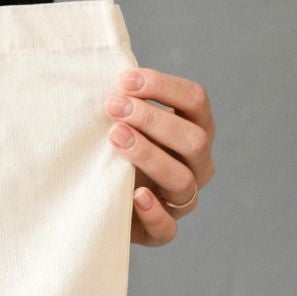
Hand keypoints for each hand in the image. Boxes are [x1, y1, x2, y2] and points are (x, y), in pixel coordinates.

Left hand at [103, 65, 216, 245]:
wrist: (99, 196)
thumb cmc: (114, 146)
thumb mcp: (123, 119)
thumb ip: (124, 98)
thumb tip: (99, 65)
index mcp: (194, 128)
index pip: (196, 100)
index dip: (164, 87)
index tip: (125, 80)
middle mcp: (197, 163)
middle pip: (194, 139)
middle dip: (153, 120)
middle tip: (113, 107)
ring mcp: (183, 199)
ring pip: (183, 179)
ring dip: (149, 155)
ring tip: (115, 137)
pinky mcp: (162, 230)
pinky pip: (169, 228)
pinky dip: (154, 212)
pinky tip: (135, 195)